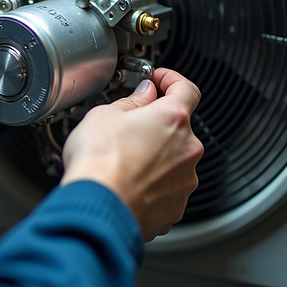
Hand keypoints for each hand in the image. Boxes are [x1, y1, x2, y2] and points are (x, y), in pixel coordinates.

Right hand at [60, 68, 203, 241]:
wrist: (99, 207)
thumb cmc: (99, 162)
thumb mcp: (105, 115)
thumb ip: (132, 101)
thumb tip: (143, 95)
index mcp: (172, 118)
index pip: (186, 89)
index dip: (172, 80)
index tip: (159, 81)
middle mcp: (187, 148)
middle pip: (178, 128)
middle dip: (156, 125)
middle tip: (128, 127)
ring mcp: (185, 180)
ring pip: (173, 160)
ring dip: (154, 157)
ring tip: (123, 161)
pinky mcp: (176, 207)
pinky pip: (167, 188)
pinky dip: (151, 184)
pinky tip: (128, 183)